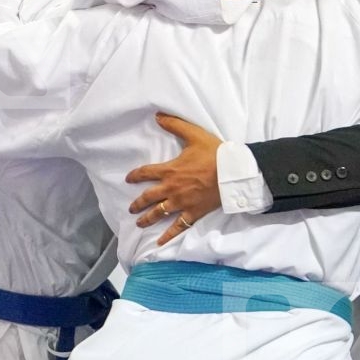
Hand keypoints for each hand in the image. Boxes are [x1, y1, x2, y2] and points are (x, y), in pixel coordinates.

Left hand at [127, 114, 221, 244]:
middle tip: (131, 208)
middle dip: (138, 203)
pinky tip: (159, 243)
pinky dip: (168, 236)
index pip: (145, 173)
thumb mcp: (194, 134)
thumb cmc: (214, 153)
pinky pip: (178, 227)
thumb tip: (157, 116)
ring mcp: (181, 203)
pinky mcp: (193, 213)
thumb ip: (174, 124)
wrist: (231, 173)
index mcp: (169, 170)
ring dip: (147, 219)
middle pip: (148, 197)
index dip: (135, 176)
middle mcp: (171, 189)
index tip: (128, 179)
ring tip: (139, 223)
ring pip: (159, 213)